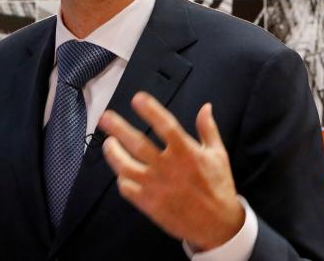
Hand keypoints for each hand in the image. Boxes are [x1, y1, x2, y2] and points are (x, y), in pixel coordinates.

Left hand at [98, 92, 243, 250]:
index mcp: (186, 152)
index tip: (137, 98)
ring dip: (113, 153)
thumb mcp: (218, 154)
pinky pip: (127, 188)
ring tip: (108, 142)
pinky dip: (121, 178)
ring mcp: (156, 186)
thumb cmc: (218, 186)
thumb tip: (206, 106)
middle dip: (119, 128)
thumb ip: (208, 129)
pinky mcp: (149, 204)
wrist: (217, 225)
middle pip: (137, 143)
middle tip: (105, 117)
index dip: (150, 110)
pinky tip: (121, 171)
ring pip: (125, 166)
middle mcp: (168, 167)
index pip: (164, 125)